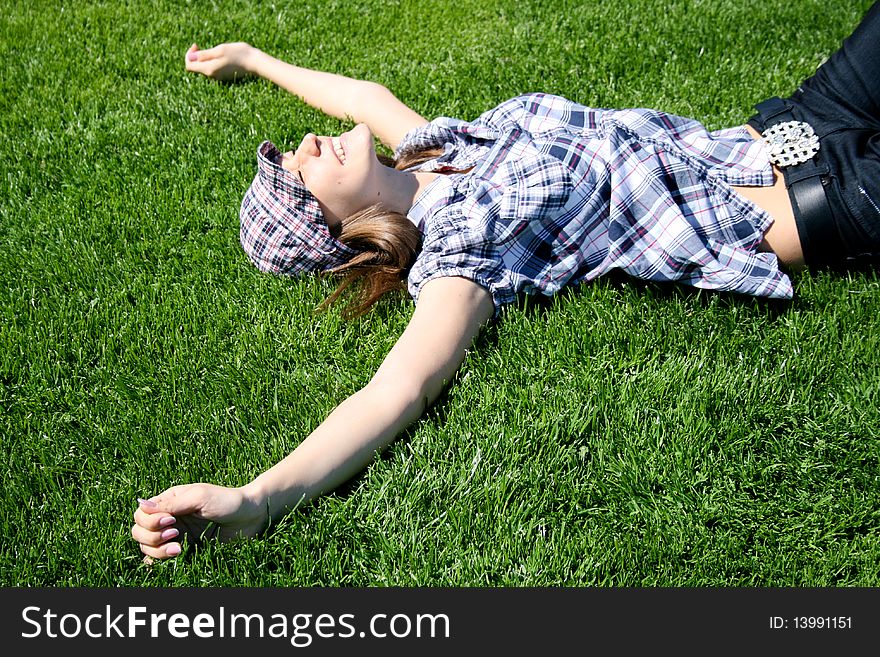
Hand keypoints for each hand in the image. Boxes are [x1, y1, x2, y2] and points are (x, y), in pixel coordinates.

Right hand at [131, 483, 267, 561]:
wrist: (250, 516)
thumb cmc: (228, 501)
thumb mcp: (199, 497)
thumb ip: (172, 504)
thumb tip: (142, 505)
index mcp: (169, 500)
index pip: (142, 514)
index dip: (150, 521)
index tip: (170, 522)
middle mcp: (168, 517)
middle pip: (139, 532)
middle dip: (152, 537)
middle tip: (177, 535)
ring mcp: (175, 534)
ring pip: (147, 547)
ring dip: (158, 551)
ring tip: (180, 548)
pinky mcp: (184, 548)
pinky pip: (160, 558)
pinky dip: (159, 560)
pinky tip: (175, 556)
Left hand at [185, 42, 256, 81]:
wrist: (254, 62)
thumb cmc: (238, 54)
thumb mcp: (219, 50)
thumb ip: (204, 54)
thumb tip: (191, 57)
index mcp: (209, 69)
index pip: (189, 66)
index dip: (189, 55)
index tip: (196, 46)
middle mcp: (212, 76)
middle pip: (196, 67)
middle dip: (195, 56)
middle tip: (201, 45)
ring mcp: (218, 77)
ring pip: (203, 67)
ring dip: (204, 58)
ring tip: (213, 50)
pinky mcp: (223, 76)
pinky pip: (212, 68)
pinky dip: (211, 61)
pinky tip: (220, 55)